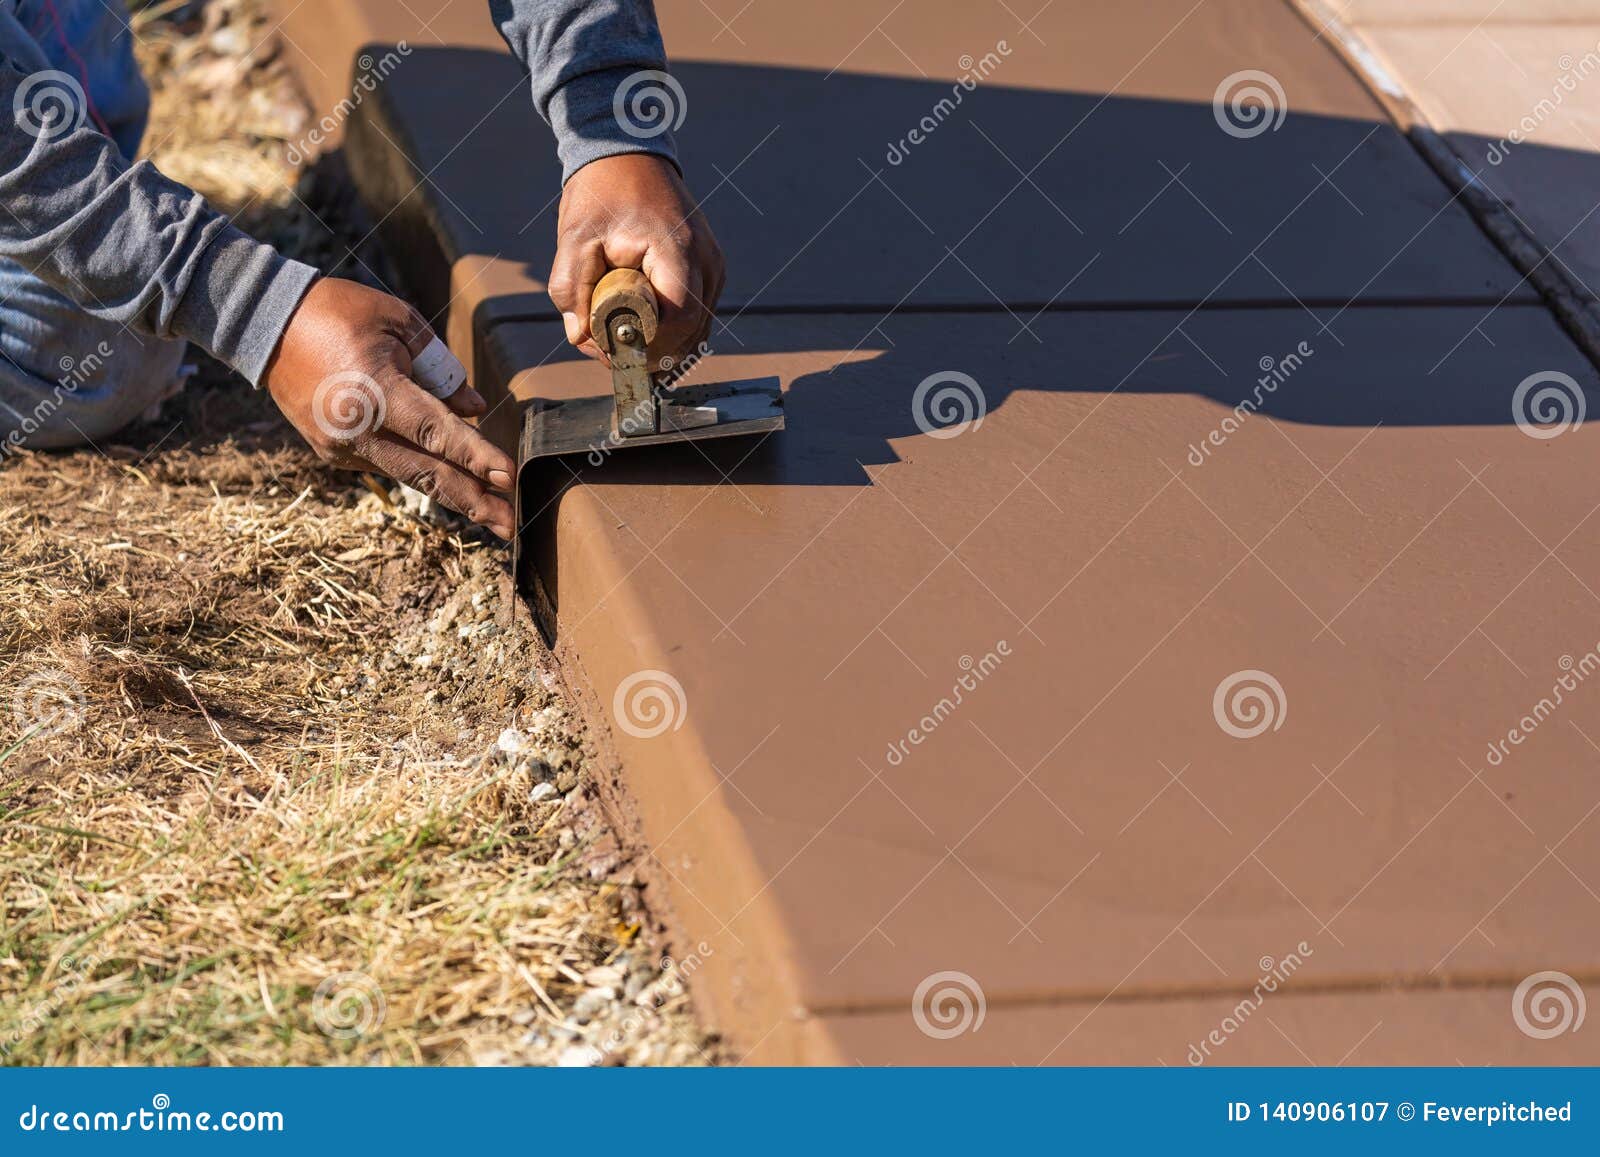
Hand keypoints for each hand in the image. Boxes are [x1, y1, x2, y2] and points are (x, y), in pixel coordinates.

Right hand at [264, 278, 516, 539]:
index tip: (510, 477)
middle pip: (427, 474)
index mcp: (375, 391)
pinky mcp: (331, 453)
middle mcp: (355, 429)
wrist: (265, 323)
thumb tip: (475, 407)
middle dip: (474, 502)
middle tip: (512, 526)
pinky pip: (387, 462)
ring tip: (492, 514)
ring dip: (453, 494)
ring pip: (409, 475)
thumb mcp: (399, 322)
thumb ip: (441, 369)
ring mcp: (340, 447)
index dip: (476, 457)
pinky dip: (417, 466)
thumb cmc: (339, 312)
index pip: (438, 433)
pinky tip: (447, 474)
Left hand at [549, 153, 724, 366]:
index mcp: (677, 249)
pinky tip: (639, 328)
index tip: (615, 351)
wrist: (627, 155)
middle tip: (612, 354)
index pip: (680, 319)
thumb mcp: (575, 238)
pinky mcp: (709, 270)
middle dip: (653, 351)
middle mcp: (705, 260)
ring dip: (663, 344)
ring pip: (697, 328)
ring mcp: (713, 265)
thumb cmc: (601, 194)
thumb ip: (571, 289)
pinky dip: (671, 330)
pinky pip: (696, 314)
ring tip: (620, 338)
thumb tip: (581, 337)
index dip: (650, 345)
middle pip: (692, 332)